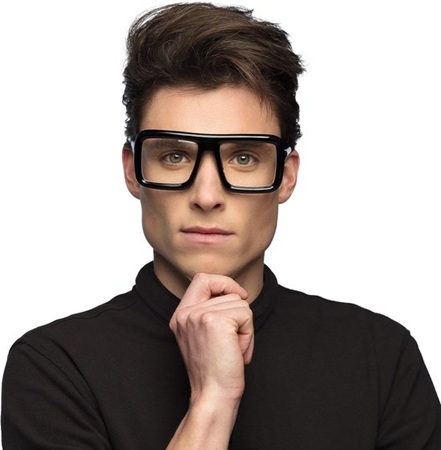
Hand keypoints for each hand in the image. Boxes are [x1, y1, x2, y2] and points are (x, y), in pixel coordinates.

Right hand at [169, 273, 253, 403]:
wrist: (213, 396)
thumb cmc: (215, 370)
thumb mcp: (204, 336)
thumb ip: (211, 312)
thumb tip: (237, 293)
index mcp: (180, 315)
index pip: (202, 279)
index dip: (224, 283)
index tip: (239, 296)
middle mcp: (185, 313)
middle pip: (227, 292)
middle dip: (240, 314)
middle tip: (234, 339)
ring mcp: (197, 315)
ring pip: (240, 304)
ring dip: (245, 327)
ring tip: (233, 349)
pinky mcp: (214, 321)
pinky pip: (246, 314)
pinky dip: (248, 334)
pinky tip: (238, 352)